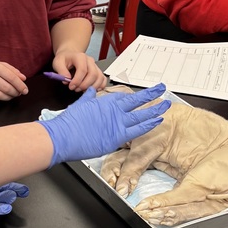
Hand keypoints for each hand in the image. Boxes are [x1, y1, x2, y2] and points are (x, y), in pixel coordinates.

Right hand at [0, 60, 27, 101]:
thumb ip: (12, 70)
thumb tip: (23, 78)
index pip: (11, 77)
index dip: (20, 85)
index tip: (25, 90)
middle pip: (6, 88)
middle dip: (16, 93)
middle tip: (19, 93)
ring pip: (0, 96)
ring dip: (8, 98)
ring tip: (11, 95)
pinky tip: (0, 96)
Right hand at [41, 83, 168, 165]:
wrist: (62, 137)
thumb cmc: (69, 123)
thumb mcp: (80, 105)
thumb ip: (88, 98)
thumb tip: (91, 91)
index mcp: (105, 102)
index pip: (126, 97)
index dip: (137, 96)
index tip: (145, 93)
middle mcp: (114, 111)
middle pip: (137, 101)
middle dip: (152, 95)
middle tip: (162, 89)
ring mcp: (117, 124)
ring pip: (142, 115)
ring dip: (155, 110)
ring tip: (166, 105)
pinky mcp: (117, 137)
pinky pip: (138, 130)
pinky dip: (149, 125)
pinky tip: (157, 121)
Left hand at [52, 51, 106, 91]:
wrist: (70, 55)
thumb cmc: (64, 59)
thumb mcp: (57, 63)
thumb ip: (61, 71)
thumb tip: (67, 80)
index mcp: (80, 57)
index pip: (82, 70)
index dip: (77, 81)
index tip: (71, 87)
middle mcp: (90, 60)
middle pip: (93, 74)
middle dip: (85, 85)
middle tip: (76, 89)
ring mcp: (95, 66)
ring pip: (99, 77)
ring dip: (92, 87)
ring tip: (82, 90)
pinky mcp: (98, 71)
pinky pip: (103, 79)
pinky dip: (100, 86)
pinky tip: (92, 89)